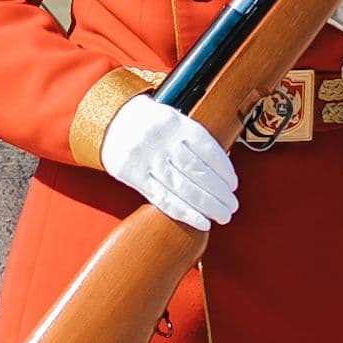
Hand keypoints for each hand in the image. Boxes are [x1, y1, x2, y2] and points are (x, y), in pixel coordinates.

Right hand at [102, 93, 238, 230]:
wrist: (109, 122)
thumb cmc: (150, 124)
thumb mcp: (172, 120)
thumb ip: (193, 141)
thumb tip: (222, 170)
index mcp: (175, 122)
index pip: (207, 149)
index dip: (224, 170)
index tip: (233, 185)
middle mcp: (160, 139)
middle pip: (197, 171)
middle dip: (219, 192)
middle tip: (232, 205)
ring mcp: (144, 158)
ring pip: (182, 187)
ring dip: (207, 205)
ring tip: (222, 215)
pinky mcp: (132, 174)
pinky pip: (162, 198)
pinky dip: (185, 212)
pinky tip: (201, 221)